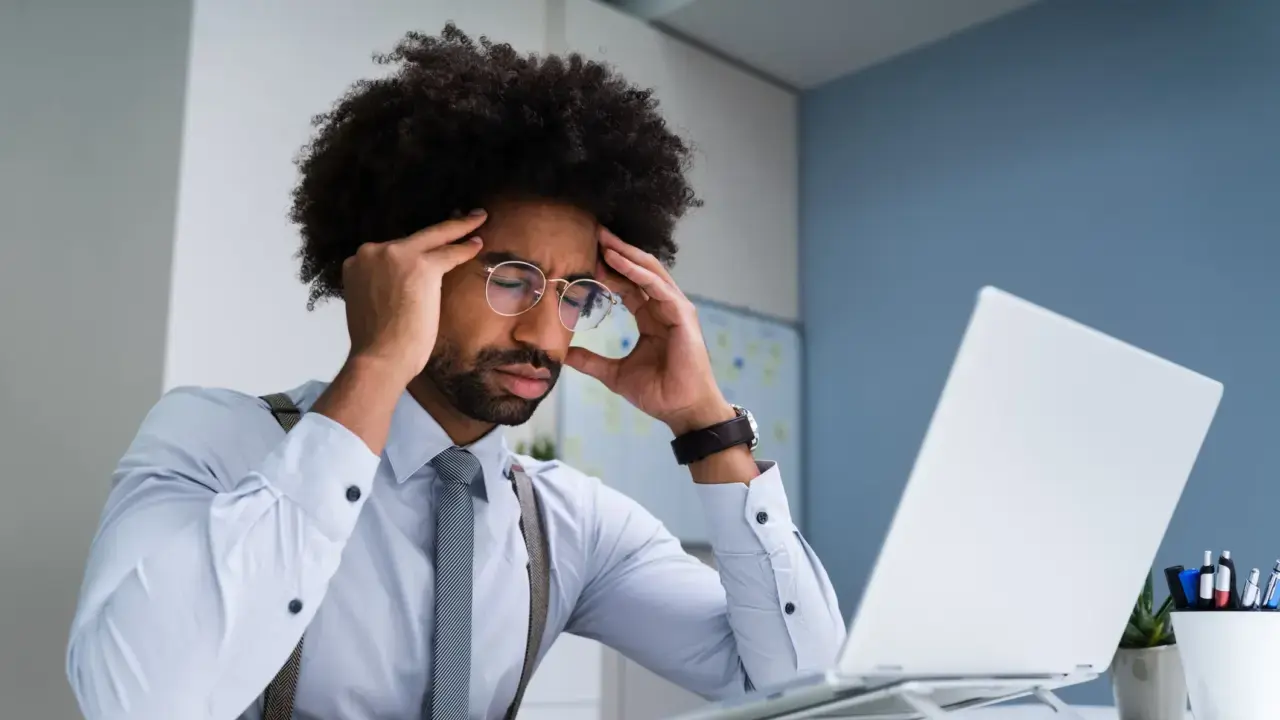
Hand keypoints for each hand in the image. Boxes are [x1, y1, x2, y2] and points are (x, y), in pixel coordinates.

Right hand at [341, 211, 486, 384]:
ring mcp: (396, 256)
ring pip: (434, 238)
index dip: (411, 244)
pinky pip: (449, 253)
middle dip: (440, 229)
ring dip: (457, 231)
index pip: (392, 249)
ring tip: (475, 221)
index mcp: (356, 262)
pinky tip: (477, 243)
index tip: (424, 241)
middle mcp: (372, 252)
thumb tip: (400, 281)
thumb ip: (380, 283)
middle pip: (414, 237)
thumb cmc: (377, 342)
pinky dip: (465, 248)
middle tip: (461, 217)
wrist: (380, 357)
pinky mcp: (421, 266)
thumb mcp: (369, 301)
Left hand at [565, 228, 733, 435]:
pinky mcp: (682, 315)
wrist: (682, 410)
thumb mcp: (614, 374)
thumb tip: (563, 355)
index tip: (582, 255)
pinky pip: (658, 287)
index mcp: (651, 317)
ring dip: (626, 254)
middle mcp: (664, 308)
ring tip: (602, 239)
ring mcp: (676, 309)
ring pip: (649, 271)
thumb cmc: (658, 393)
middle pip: (639, 270)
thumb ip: (591, 361)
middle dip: (616, 250)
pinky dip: (637, 272)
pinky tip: (618, 260)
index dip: (606, 269)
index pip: (628, 284)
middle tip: (592, 232)